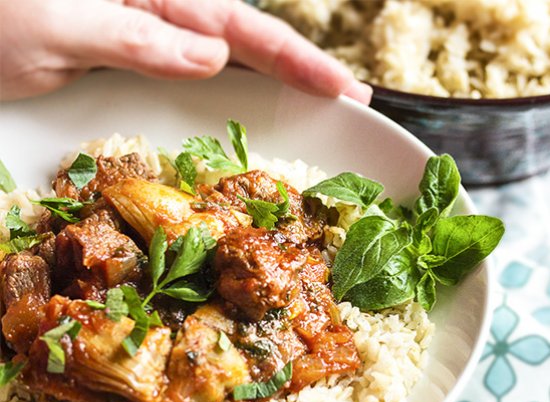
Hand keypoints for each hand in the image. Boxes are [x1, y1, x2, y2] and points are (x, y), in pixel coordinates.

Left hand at [0, 0, 371, 103]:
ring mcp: (148, 24)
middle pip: (246, 34)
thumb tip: (213, 56)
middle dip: (300, 65)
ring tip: (317, 93)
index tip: (340, 86)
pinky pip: (196, 63)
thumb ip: (136, 37)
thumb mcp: (56, 26)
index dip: (294, 57)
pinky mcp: (135, 45)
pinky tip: (253, 88)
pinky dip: (232, 79)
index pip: (238, 26)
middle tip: (349, 95)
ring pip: (228, 49)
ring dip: (274, 73)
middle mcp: (156, 3)